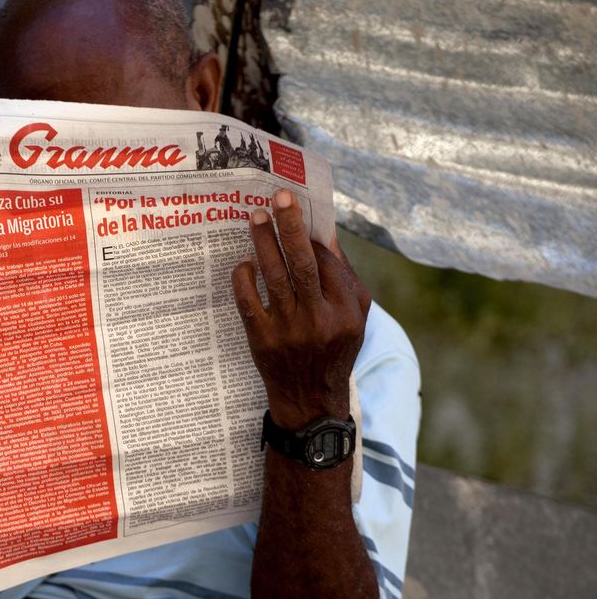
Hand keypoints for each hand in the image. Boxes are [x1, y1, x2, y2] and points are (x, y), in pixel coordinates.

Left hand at [232, 189, 370, 429]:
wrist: (311, 400)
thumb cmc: (335, 350)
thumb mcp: (355, 317)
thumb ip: (344, 278)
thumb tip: (325, 236)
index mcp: (346, 312)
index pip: (328, 264)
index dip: (312, 237)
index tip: (299, 212)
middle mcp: (319, 319)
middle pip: (303, 263)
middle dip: (291, 227)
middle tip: (279, 197)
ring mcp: (288, 330)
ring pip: (274, 277)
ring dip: (264, 243)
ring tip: (256, 217)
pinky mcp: (262, 340)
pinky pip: (248, 301)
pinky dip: (244, 278)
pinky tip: (244, 262)